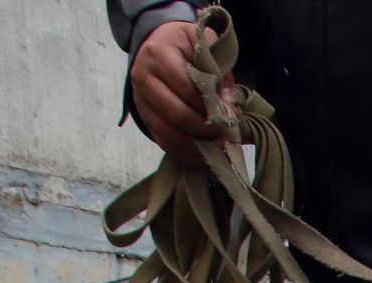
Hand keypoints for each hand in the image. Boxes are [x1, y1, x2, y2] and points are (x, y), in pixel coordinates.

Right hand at [130, 20, 235, 167]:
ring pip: (167, 132)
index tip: (231, 114)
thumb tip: (228, 104)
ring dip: (195, 144)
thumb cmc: (184, 44)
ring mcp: (140, 99)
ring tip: (216, 143)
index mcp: (158, 54)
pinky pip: (162, 140)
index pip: (186, 87)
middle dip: (205, 127)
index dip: (210, 104)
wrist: (157, 43)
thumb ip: (219, 70)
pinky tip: (202, 152)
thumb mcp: (203, 44)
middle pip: (176, 113)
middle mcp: (143, 77)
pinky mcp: (143, 115)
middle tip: (225, 131)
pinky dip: (184, 151)